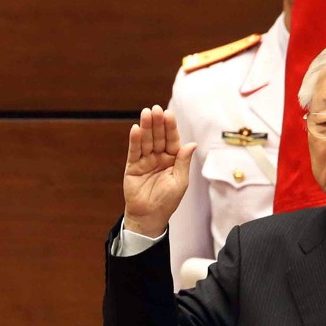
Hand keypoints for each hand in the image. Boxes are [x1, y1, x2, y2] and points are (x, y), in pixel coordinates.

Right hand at [123, 105, 196, 236]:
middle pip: (158, 136)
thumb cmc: (168, 201)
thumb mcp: (180, 182)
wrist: (150, 217)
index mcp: (173, 159)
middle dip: (157, 123)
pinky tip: (136, 129)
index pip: (172, 140)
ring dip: (146, 127)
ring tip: (146, 114)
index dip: (170, 127)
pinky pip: (134, 151)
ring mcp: (145, 160)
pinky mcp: (133, 166)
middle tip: (156, 109)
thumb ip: (183, 162)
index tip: (169, 114)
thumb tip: (192, 144)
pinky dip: (135, 140)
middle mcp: (159, 157)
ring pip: (146, 141)